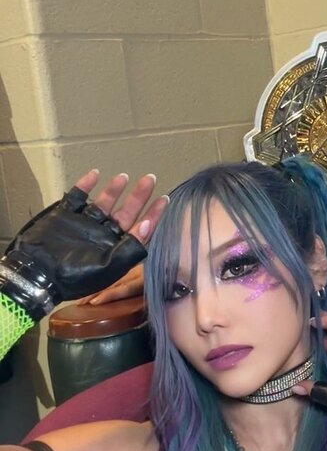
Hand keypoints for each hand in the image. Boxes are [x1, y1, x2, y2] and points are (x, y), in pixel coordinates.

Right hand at [0, 170, 166, 320]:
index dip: (153, 215)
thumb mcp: (108, 268)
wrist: (37, 273)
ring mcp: (84, 224)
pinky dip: (85, 185)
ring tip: (124, 177)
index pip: (140, 230)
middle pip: (125, 213)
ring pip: (103, 203)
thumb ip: (130, 249)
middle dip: (138, 196)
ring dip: (114, 190)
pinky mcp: (66, 215)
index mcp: (115, 248)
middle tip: (150, 179)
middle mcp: (102, 235)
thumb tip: (148, 226)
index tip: (164, 200)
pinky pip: (77, 197)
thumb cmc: (75, 276)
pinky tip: (95, 174)